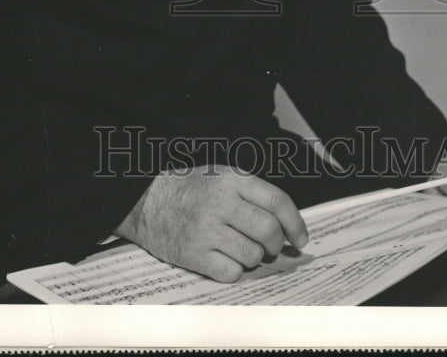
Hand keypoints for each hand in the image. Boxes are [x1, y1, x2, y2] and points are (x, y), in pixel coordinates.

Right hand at [113, 165, 307, 282]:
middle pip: (268, 231)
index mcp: (232, 180)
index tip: (301, 239)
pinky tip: (223, 259)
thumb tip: (286, 224)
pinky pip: (231, 272)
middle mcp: (221, 203)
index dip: (296, 224)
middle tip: (271, 247)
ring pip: (253, 255)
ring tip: (241, 249)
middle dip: (276, 245)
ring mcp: (207, 229)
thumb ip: (251, 193)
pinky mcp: (193, 253)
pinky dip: (234, 270)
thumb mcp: (221, 175)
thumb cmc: (188, 188)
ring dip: (254, 257)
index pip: (277, 202)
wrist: (145, 200)